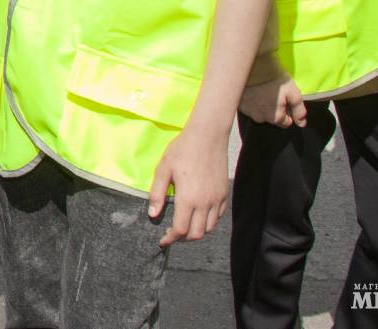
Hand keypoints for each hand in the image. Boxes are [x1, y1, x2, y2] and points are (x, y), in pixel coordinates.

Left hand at [148, 123, 228, 246]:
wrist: (208, 136)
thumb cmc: (182, 150)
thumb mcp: (163, 169)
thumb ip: (157, 194)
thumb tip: (153, 214)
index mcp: (188, 198)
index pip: (181, 230)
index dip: (170, 239)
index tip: (163, 241)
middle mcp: (205, 203)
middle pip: (196, 234)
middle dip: (183, 239)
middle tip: (172, 234)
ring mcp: (217, 199)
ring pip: (210, 228)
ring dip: (197, 232)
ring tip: (185, 226)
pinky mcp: (225, 194)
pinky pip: (218, 216)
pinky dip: (209, 222)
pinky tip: (198, 215)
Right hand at [238, 73, 307, 127]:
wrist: (253, 67)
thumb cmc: (275, 80)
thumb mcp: (294, 93)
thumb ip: (299, 111)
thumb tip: (302, 124)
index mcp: (275, 118)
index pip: (286, 122)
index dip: (288, 111)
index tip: (285, 99)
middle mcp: (261, 118)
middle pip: (272, 118)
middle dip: (274, 109)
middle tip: (274, 93)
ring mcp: (248, 112)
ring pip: (259, 112)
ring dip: (262, 105)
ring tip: (263, 90)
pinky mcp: (239, 104)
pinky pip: (248, 107)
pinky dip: (252, 101)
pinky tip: (254, 91)